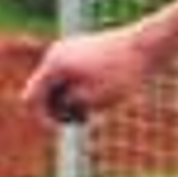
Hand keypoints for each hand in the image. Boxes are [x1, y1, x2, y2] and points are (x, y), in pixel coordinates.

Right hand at [21, 26, 156, 124]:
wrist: (146, 45)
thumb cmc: (122, 73)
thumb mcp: (93, 99)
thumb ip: (69, 106)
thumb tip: (58, 107)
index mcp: (54, 65)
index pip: (31, 97)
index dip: (41, 118)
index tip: (60, 131)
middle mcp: (55, 54)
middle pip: (44, 90)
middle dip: (58, 109)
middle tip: (86, 118)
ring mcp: (68, 50)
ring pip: (59, 83)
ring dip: (70, 100)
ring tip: (95, 108)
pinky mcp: (82, 50)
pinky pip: (71, 75)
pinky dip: (79, 88)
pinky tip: (100, 96)